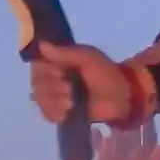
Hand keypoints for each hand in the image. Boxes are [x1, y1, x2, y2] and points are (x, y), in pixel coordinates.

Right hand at [26, 40, 150, 136]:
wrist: (121, 97)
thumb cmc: (106, 73)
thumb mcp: (87, 57)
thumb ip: (65, 53)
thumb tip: (42, 45)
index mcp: (57, 62)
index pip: (37, 66)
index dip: (44, 72)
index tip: (59, 73)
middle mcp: (52, 78)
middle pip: (37, 84)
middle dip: (52, 89)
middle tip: (69, 90)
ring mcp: (56, 97)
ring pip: (40, 100)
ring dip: (54, 102)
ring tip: (71, 103)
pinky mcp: (61, 112)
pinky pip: (47, 114)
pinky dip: (54, 114)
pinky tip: (66, 113)